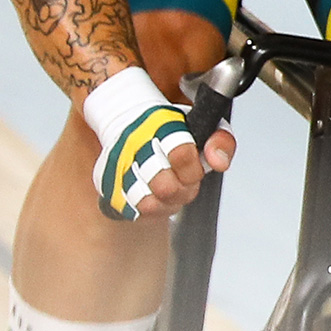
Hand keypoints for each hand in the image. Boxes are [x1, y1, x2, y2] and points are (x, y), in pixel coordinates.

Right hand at [89, 93, 236, 220]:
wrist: (129, 119)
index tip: (195, 166)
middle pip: (165, 186)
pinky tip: (158, 196)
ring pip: (149, 203)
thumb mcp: (202, 124)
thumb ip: (220, 141)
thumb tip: (219, 162)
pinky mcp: (110, 186)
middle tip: (185, 179)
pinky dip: (152, 210)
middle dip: (184, 188)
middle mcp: (136, 146)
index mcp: (162, 126)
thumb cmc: (169, 126)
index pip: (181, 154)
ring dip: (168, 202)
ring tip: (173, 188)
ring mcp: (119, 167)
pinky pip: (134, 212)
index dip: (194, 168)